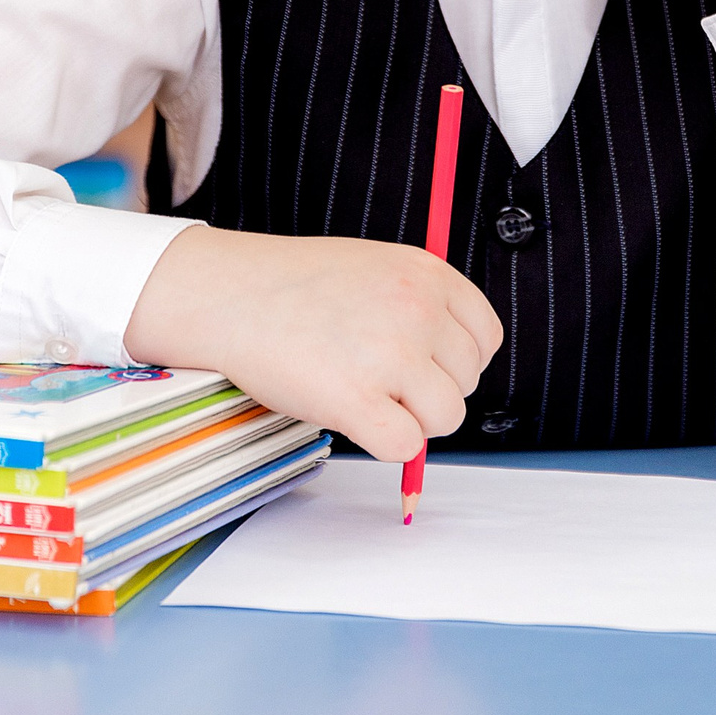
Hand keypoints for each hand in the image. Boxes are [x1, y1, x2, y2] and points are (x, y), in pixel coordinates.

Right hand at [122, 225, 503, 460]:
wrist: (230, 293)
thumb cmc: (293, 286)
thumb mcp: (375, 269)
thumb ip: (419, 306)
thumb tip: (450, 367)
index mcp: (427, 274)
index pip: (485, 337)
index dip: (455, 360)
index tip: (424, 365)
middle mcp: (418, 311)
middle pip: (466, 381)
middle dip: (429, 390)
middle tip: (379, 378)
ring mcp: (390, 355)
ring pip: (445, 417)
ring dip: (411, 419)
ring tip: (365, 394)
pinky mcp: (357, 400)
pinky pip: (406, 445)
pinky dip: (386, 443)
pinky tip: (355, 417)